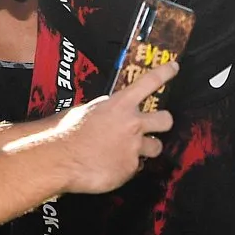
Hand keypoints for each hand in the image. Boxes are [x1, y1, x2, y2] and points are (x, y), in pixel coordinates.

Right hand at [52, 62, 177, 193]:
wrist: (60, 159)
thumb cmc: (66, 134)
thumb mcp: (86, 111)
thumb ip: (105, 111)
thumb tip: (108, 114)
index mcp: (120, 104)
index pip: (149, 82)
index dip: (165, 72)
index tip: (174, 67)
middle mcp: (132, 123)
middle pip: (166, 119)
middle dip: (163, 122)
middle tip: (156, 126)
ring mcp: (134, 147)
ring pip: (156, 147)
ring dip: (147, 148)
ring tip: (129, 151)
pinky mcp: (131, 167)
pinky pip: (136, 166)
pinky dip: (126, 167)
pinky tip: (110, 166)